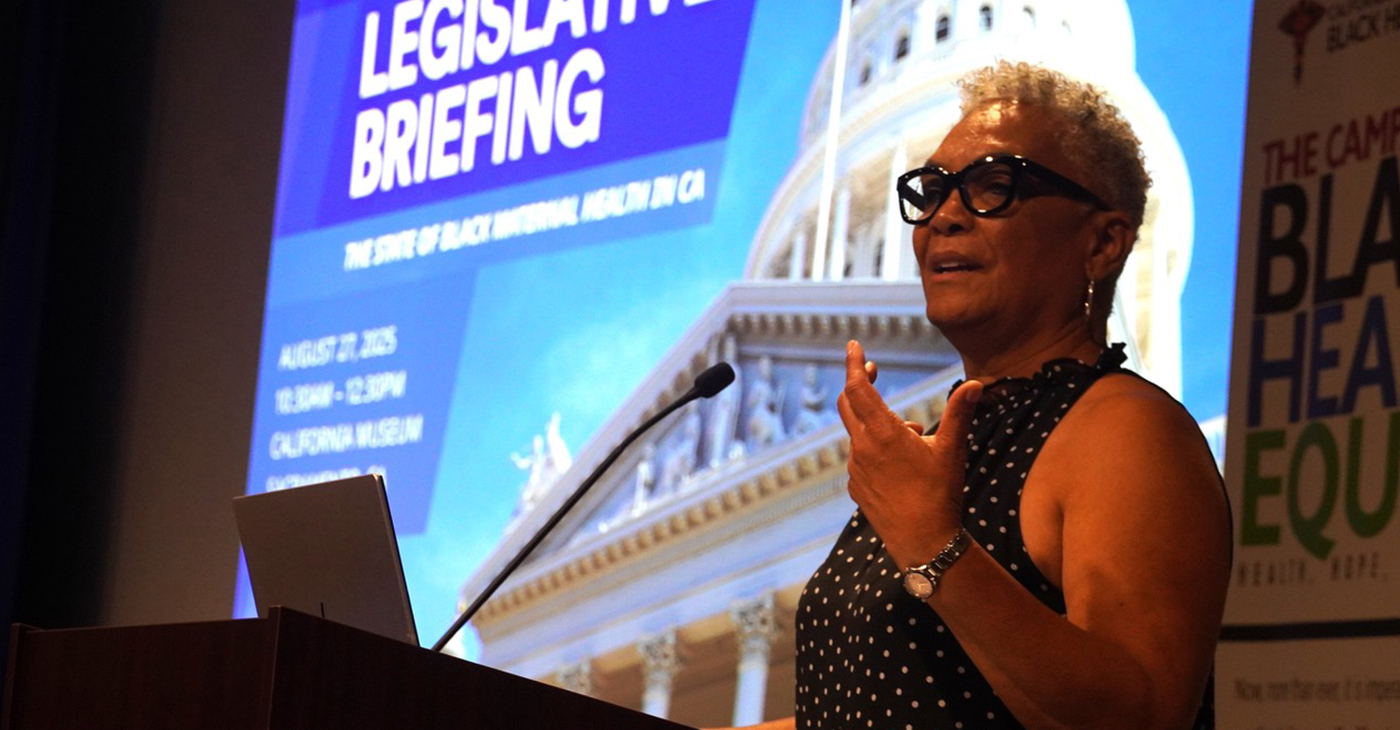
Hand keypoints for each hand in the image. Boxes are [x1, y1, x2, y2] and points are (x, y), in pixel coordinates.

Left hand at [837, 339, 981, 566]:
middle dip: (858, 383)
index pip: (858, 388)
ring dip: (879, 425)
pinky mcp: (856, 487)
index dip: (853, 364)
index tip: (853, 345)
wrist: (923, 543)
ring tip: (915, 439)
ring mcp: (855, 469)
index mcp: (882, 434)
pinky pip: (861, 457)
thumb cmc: (939, 494)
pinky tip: (901, 465)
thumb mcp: (952, 450)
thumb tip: (977, 383)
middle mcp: (861, 449)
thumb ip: (960, 413)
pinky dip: (876, 449)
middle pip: (848, 404)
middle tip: (871, 370)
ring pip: (860, 433)